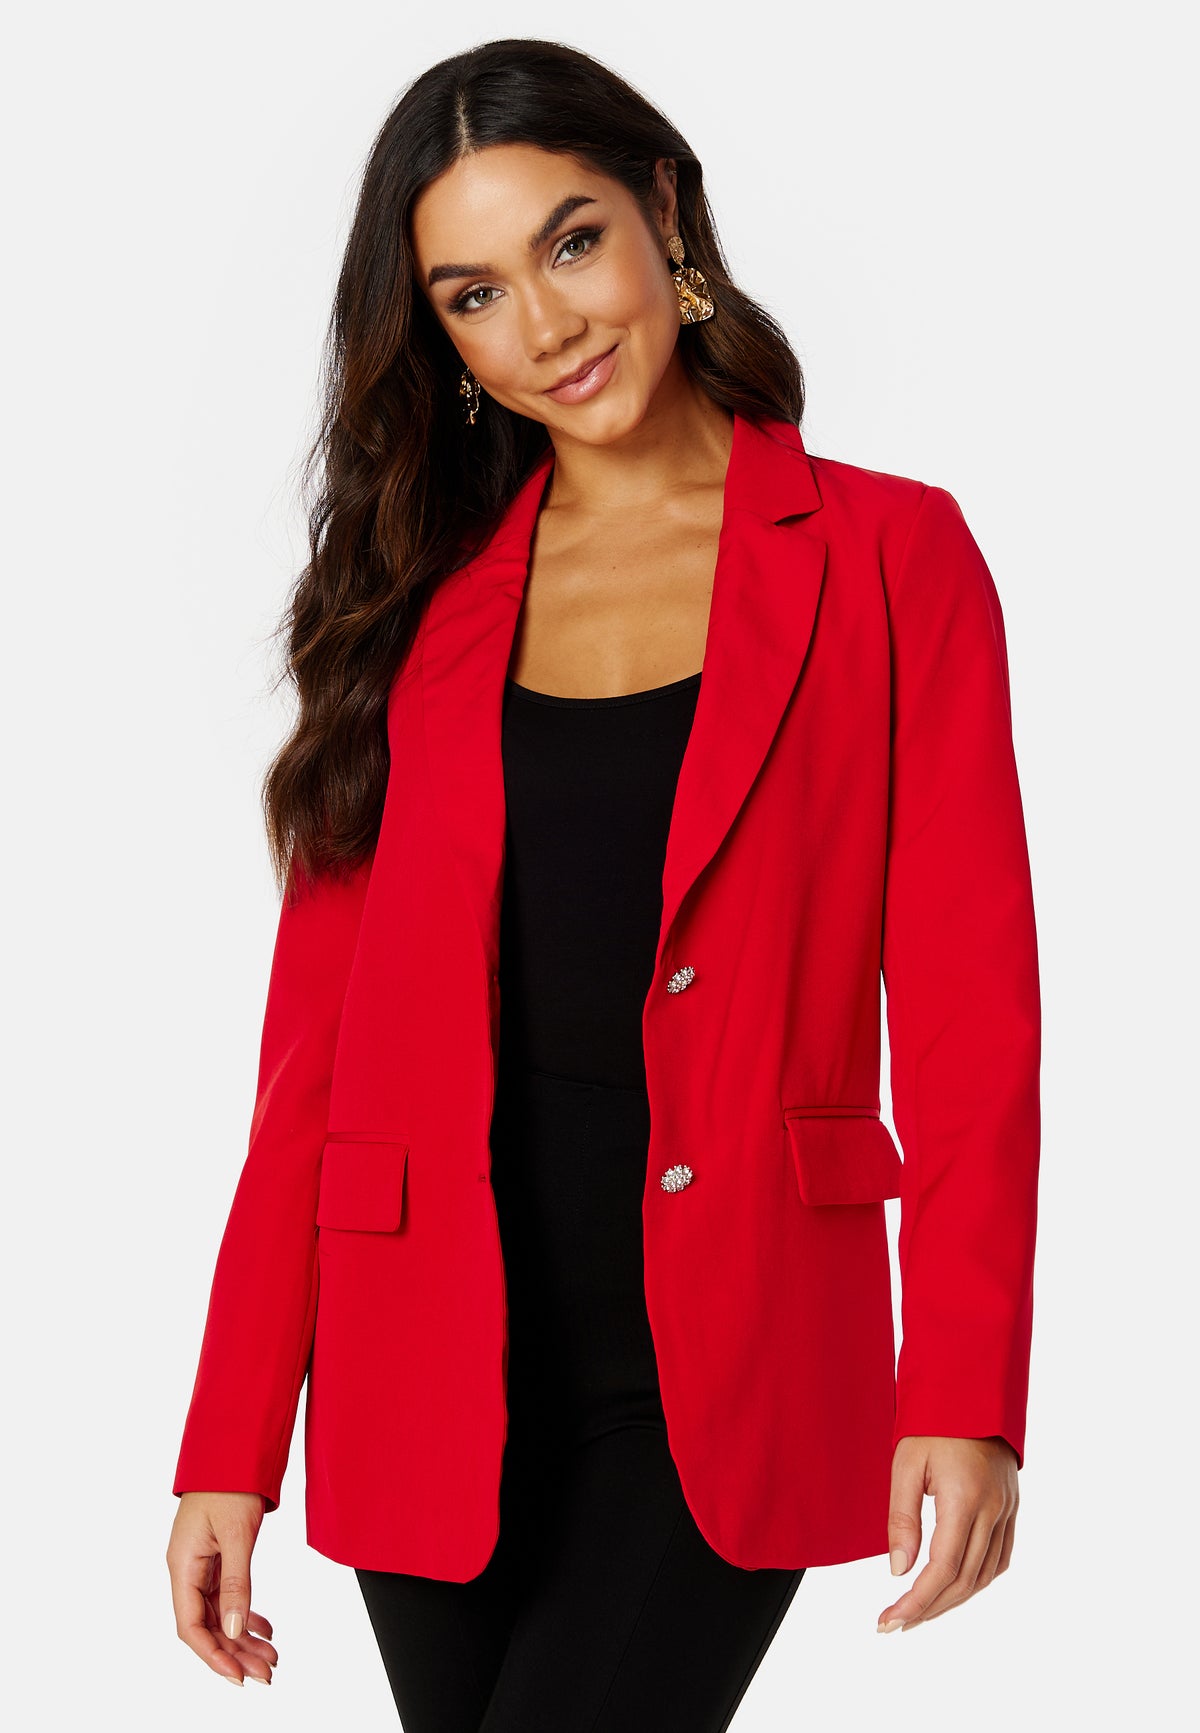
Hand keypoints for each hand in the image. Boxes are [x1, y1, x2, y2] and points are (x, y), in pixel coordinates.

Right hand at [166, 1491, 277, 1684]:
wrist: (233, 1444)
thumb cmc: (230, 1480)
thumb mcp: (237, 1532)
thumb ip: (236, 1582)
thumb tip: (235, 1630)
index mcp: (183, 1565)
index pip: (191, 1625)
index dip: (213, 1655)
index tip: (238, 1676)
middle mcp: (187, 1569)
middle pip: (207, 1625)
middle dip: (235, 1652)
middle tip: (267, 1673)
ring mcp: (200, 1564)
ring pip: (219, 1613)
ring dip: (243, 1637)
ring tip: (271, 1657)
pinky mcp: (215, 1557)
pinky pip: (226, 1596)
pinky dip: (246, 1613)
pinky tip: (265, 1628)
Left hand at [876, 1436, 1017, 1632]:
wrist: (973, 1389)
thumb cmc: (934, 1421)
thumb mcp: (906, 1463)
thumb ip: (902, 1518)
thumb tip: (898, 1570)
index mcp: (965, 1498)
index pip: (942, 1569)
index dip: (916, 1601)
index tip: (890, 1619)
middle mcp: (993, 1510)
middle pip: (964, 1580)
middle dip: (930, 1608)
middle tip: (896, 1623)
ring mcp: (1007, 1510)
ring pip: (985, 1574)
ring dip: (953, 1599)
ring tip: (920, 1611)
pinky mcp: (1011, 1507)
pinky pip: (999, 1557)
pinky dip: (977, 1579)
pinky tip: (955, 1586)